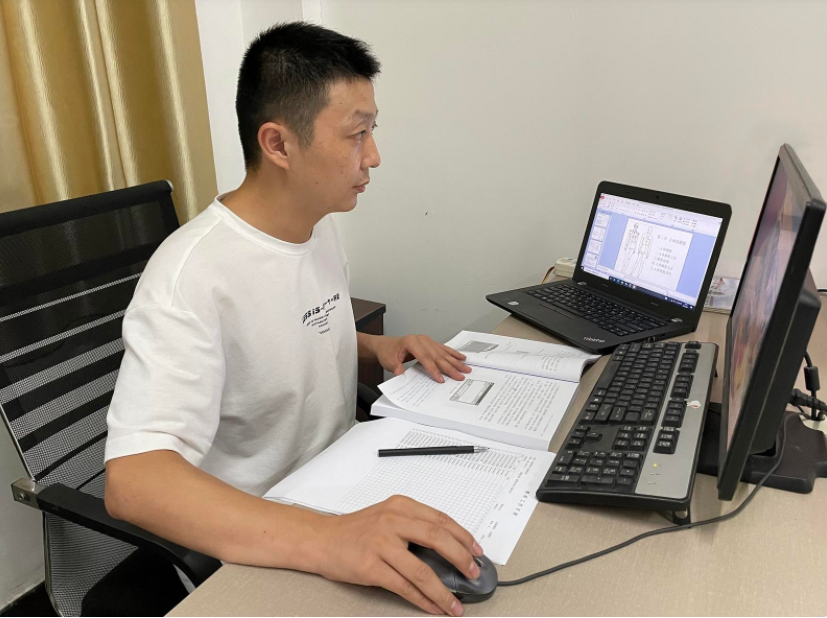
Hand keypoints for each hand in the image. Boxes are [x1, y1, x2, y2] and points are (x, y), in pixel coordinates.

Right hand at [309, 495, 483, 614]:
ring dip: (443, 591)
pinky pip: (404, 587)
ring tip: (455, 603)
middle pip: (437, 539)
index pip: (440, 519)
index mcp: (400, 506)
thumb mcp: (386, 516)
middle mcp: (392, 521)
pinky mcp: (370, 567)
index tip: (476, 551)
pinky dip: (423, 600)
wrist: (321, 539)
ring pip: (422, 570)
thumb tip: (448, 550)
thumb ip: (413, 526)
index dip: (463, 537)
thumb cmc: (355, 530)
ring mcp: (381, 544)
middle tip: (473, 573)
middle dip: (461, 559)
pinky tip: (432, 607)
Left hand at [373, 334, 470, 382]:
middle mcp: (421, 340)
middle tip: (460, 376)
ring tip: (466, 368)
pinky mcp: (430, 343)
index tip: (441, 379)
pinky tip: (462, 357)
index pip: (425, 358)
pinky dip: (453, 354)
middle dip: (450, 367)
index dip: (434, 369)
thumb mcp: (389, 361)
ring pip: (443, 352)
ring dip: (455, 361)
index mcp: (411, 342)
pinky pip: (443, 349)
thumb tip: (401, 374)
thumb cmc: (387, 352)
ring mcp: (427, 340)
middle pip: (438, 356)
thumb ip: (396, 367)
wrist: (386, 345)